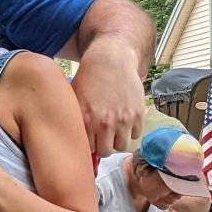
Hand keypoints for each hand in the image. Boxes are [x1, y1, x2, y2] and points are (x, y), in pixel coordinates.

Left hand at [71, 41, 145, 157]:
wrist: (111, 60)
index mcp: (86, 119)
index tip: (90, 138)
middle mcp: (105, 123)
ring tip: (114, 129)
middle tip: (102, 136)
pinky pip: (136, 135)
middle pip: (105, 152)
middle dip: (103, 145)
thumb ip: (75, 119)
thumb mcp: (75, 98)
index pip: (87, 149)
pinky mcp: (138, 114)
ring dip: (118, 139)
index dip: (88, 144)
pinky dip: (131, 130)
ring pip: (121, 146)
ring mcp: (123, 119)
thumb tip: (73, 140)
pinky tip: (125, 119)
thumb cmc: (89, 78)